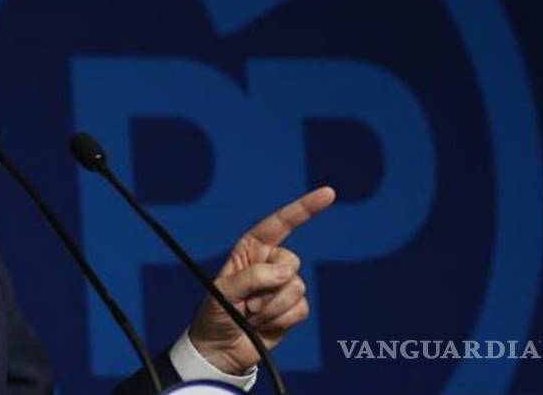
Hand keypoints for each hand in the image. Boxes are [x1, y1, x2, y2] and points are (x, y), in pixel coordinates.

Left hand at [188, 186, 335, 374]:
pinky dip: (280, 320)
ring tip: (251, 314)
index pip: (279, 224)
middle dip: (268, 285)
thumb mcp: (223, 291)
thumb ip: (252, 276)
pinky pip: (300, 309)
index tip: (328, 193)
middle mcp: (269, 264)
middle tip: (245, 301)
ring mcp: (282, 286)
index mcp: (250, 250)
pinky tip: (263, 325)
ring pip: (296, 287)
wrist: (220, 350)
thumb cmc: (214, 315)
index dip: (304, 208)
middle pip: (291, 261)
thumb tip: (285, 272)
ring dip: (271, 306)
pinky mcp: (292, 308)